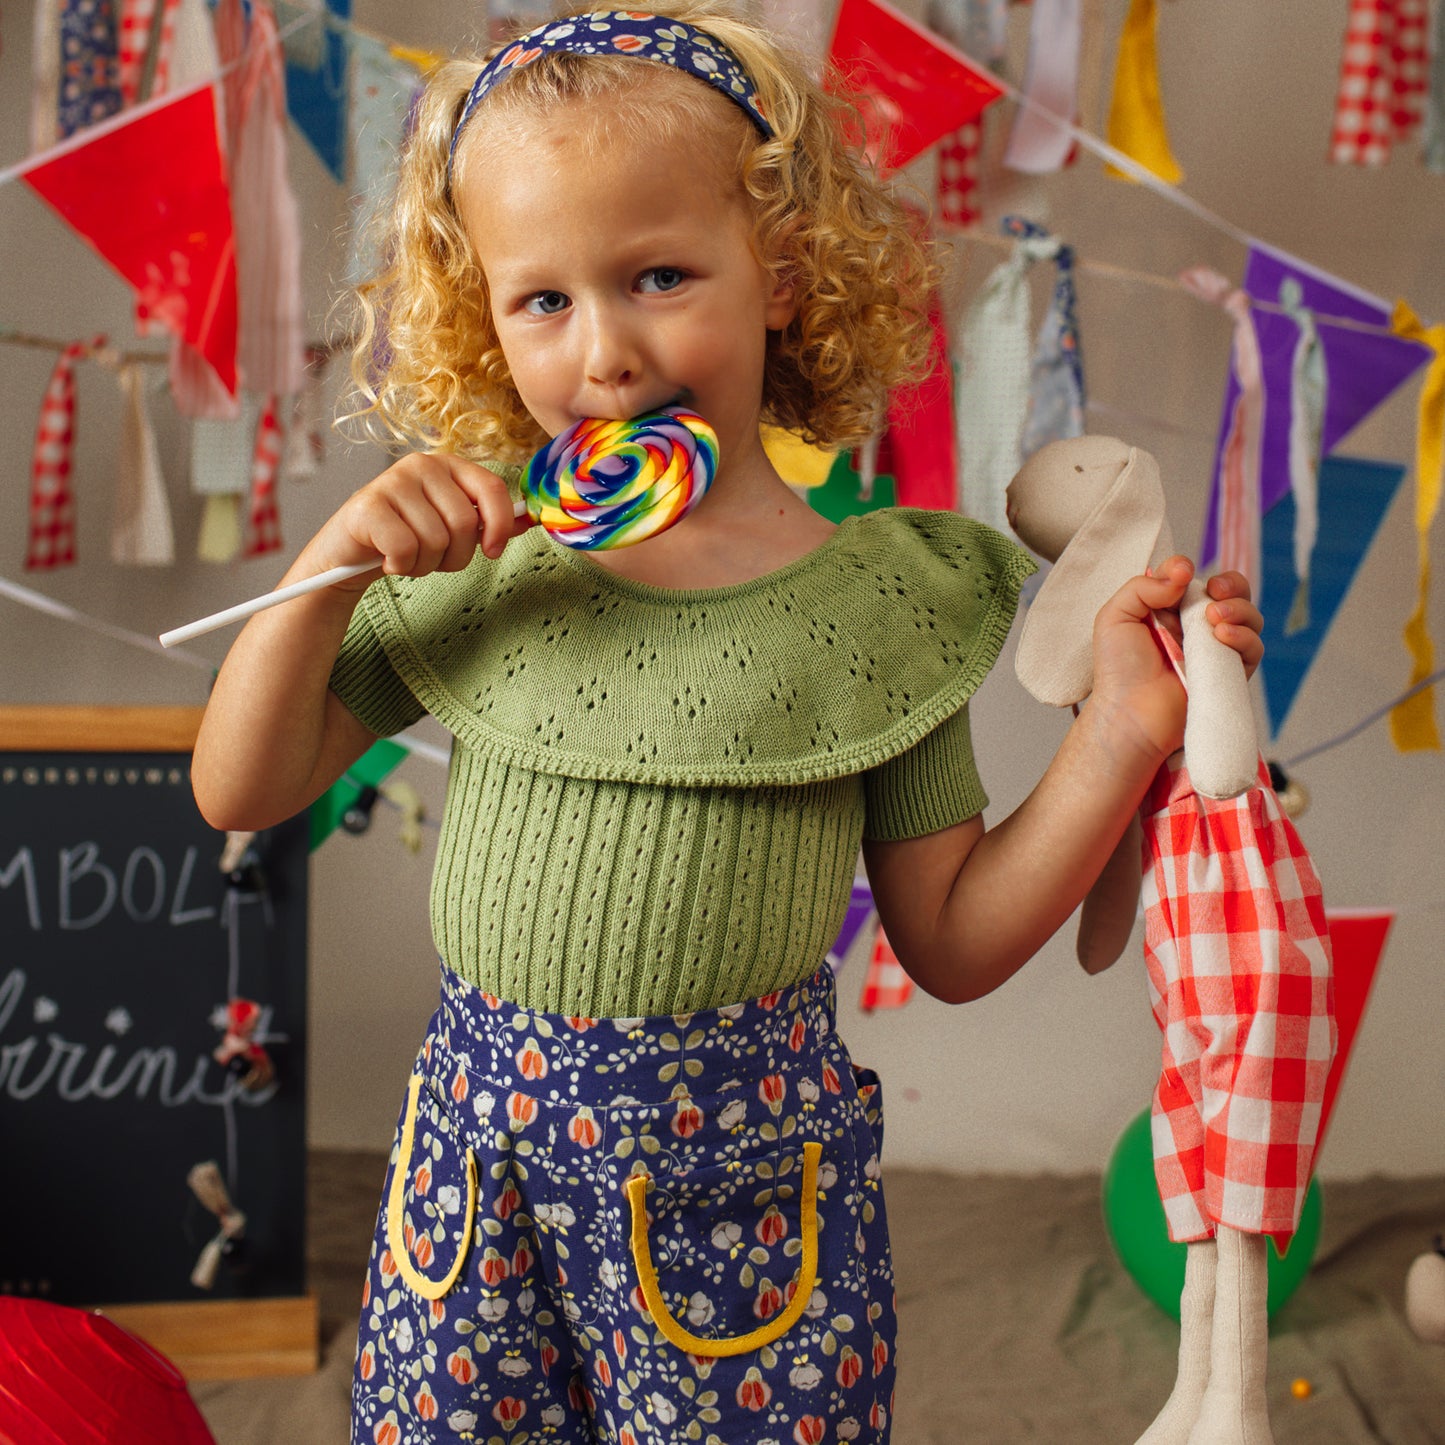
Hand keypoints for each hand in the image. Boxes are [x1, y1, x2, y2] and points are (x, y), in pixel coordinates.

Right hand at [302, 453, 531, 590]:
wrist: (350, 553)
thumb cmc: (407, 538)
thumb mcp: (452, 528)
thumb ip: (489, 521)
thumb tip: (530, 520)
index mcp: (449, 466)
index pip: (493, 490)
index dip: (500, 526)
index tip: (493, 552)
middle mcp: (421, 465)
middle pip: (465, 524)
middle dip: (455, 557)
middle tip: (434, 560)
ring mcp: (392, 481)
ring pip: (435, 541)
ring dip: (425, 565)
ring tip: (408, 558)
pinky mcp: (366, 505)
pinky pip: (405, 548)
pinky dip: (400, 566)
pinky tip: (387, 559)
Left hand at [1088, 557, 1265, 768]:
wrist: (1130, 714)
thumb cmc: (1118, 670)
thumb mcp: (1116, 617)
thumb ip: (1144, 586)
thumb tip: (1184, 570)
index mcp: (1168, 610)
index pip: (1192, 579)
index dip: (1192, 573)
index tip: (1183, 574)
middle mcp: (1195, 626)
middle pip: (1231, 593)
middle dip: (1232, 585)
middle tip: (1216, 592)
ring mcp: (1215, 649)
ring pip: (1248, 617)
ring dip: (1239, 609)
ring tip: (1215, 618)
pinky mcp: (1230, 673)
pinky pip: (1253, 649)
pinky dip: (1245, 637)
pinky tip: (1224, 637)